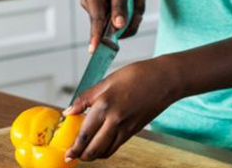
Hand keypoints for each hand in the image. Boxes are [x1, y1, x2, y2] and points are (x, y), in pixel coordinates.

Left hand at [62, 60, 176, 160]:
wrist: (165, 80)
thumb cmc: (138, 75)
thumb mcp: (107, 80)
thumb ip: (86, 98)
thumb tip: (69, 111)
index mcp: (104, 104)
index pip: (84, 133)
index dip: (73, 146)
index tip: (66, 152)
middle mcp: (114, 120)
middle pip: (93, 148)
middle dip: (80, 155)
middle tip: (72, 155)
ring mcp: (125, 127)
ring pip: (105, 151)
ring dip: (92, 155)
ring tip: (84, 152)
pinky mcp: (133, 131)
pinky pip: (116, 147)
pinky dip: (105, 151)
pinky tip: (100, 145)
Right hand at [80, 0, 145, 51]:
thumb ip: (119, 6)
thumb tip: (117, 27)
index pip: (95, 20)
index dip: (95, 36)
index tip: (93, 50)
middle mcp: (93, 6)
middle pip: (112, 26)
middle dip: (131, 14)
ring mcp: (101, 12)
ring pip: (122, 27)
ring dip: (135, 12)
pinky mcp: (109, 16)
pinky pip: (126, 24)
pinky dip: (135, 12)